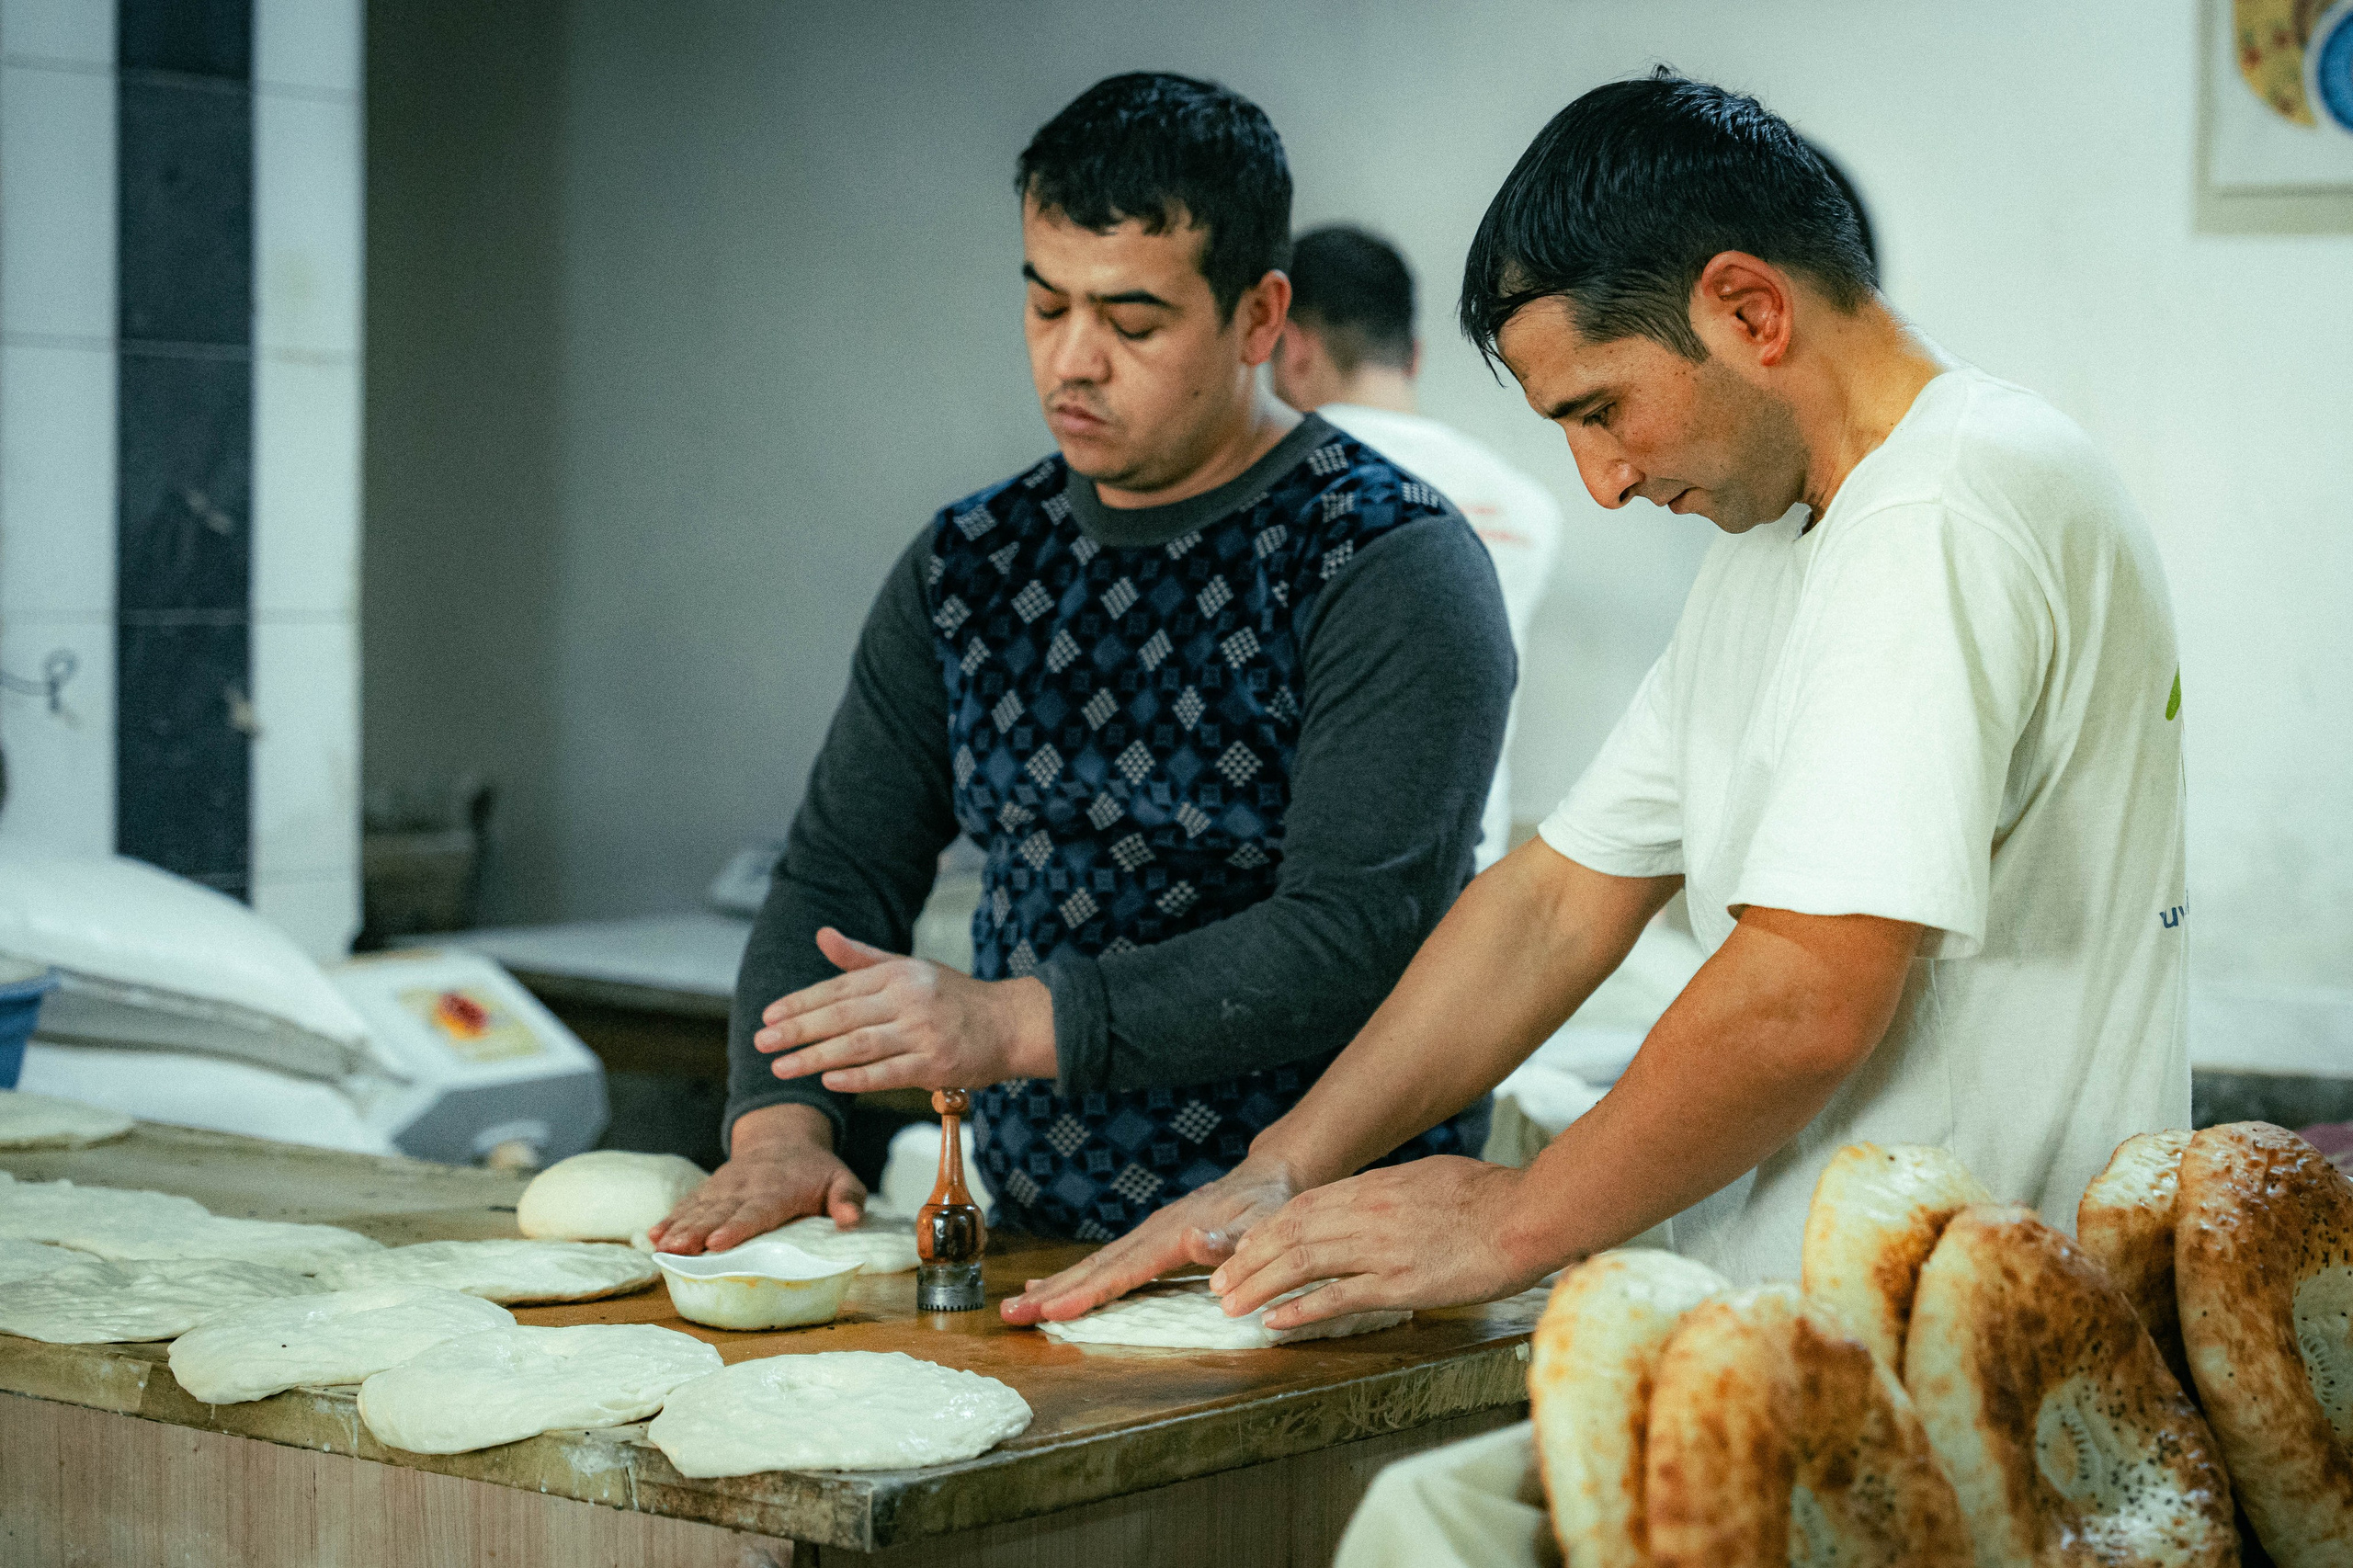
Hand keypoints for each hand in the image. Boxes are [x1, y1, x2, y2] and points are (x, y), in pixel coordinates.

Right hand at [643, 1104, 864, 1254]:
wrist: (783, 1138)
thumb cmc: (816, 1170)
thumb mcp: (842, 1179)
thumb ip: (848, 1199)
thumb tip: (851, 1221)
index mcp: (778, 1190)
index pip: (756, 1211)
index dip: (737, 1227)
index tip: (717, 1243)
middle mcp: (746, 1188)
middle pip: (718, 1213)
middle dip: (696, 1232)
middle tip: (676, 1250)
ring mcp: (725, 1188)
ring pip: (699, 1209)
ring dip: (679, 1228)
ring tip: (661, 1247)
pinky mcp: (710, 1190)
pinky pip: (688, 1204)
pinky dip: (671, 1219)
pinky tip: (654, 1236)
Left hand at [755, 927, 1054, 1092]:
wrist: (1011, 1022)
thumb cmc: (956, 998)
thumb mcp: (910, 968)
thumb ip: (861, 958)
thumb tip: (821, 935)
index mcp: (897, 974)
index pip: (837, 988)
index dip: (800, 1002)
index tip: (768, 1017)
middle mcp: (907, 999)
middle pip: (841, 1016)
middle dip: (797, 1030)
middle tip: (761, 1042)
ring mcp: (922, 1031)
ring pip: (858, 1045)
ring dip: (815, 1056)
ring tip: (781, 1067)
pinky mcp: (937, 1063)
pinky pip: (890, 1072)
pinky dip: (858, 1078)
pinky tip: (829, 1081)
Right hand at [1000, 1154, 1297, 1324]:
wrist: (1265, 1180)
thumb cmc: (1268, 1208)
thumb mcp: (1263, 1224)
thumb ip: (1231, 1240)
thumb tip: (1194, 1243)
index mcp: (1175, 1235)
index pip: (1124, 1271)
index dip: (1088, 1293)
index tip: (1052, 1311)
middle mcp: (1152, 1234)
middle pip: (1095, 1267)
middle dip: (1052, 1293)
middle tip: (1010, 1315)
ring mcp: (1146, 1236)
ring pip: (1093, 1264)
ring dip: (1054, 1287)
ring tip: (1017, 1307)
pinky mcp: (1147, 1242)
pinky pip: (1104, 1264)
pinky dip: (1073, 1279)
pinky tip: (1049, 1290)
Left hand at [1209, 1156, 1548, 1331]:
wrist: (1527, 1212)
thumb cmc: (1489, 1197)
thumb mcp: (1428, 1178)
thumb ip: (1393, 1193)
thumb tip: (1373, 1203)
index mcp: (1375, 1187)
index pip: (1303, 1207)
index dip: (1265, 1230)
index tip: (1243, 1248)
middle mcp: (1368, 1213)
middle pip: (1290, 1234)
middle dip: (1247, 1260)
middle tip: (1218, 1283)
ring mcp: (1381, 1247)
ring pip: (1302, 1263)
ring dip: (1259, 1285)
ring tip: (1230, 1306)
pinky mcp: (1401, 1282)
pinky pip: (1338, 1296)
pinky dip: (1301, 1310)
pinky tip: (1275, 1322)